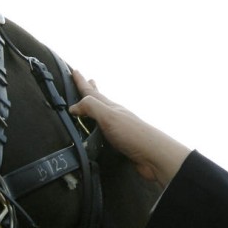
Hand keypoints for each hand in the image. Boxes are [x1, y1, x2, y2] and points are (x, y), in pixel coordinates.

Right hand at [70, 71, 190, 186]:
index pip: (92, 92)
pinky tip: (97, 131)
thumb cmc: (133, 134)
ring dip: (94, 109)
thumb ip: (91, 108)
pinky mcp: (119, 144)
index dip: (81, 82)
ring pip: (101, 116)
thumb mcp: (109, 116)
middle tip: (87, 80)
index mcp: (110, 108)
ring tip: (88, 105)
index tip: (74, 71)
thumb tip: (73, 107)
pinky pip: (103, 132)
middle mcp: (113, 116)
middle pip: (99, 100)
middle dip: (91, 90)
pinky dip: (97, 129)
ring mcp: (117, 129)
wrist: (153, 156)